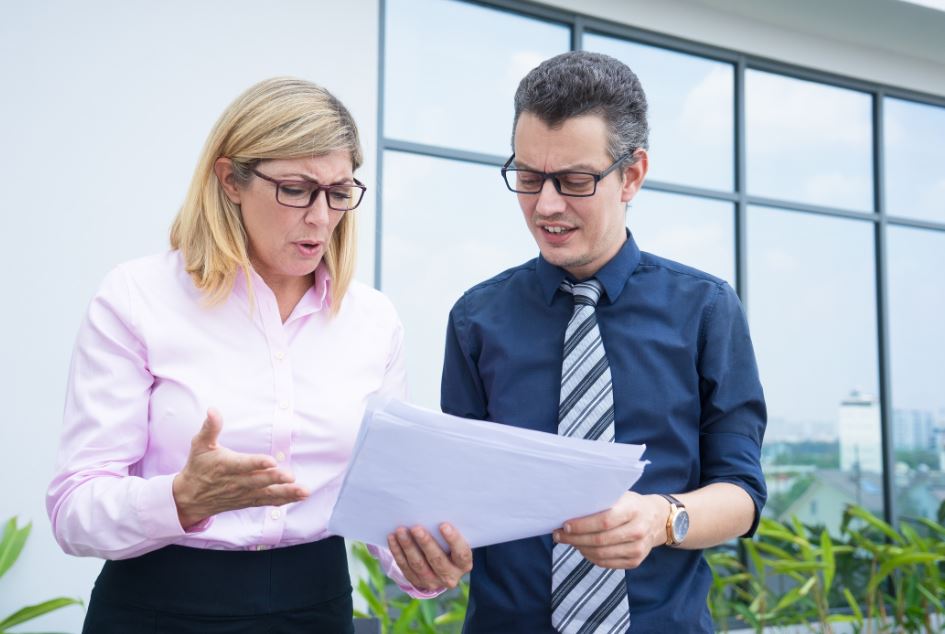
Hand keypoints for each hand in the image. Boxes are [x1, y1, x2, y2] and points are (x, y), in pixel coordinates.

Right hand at [172, 408, 308, 528]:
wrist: (190, 497)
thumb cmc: (198, 466)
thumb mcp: (200, 445)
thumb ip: (210, 428)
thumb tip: (213, 410)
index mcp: (226, 465)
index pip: (243, 464)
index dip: (257, 463)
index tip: (271, 461)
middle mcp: (236, 482)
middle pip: (258, 481)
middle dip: (275, 479)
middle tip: (291, 476)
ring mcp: (243, 493)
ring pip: (266, 494)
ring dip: (286, 493)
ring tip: (303, 491)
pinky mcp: (248, 500)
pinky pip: (267, 501)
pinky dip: (283, 500)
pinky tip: (299, 496)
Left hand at [387, 523, 472, 591]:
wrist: (441, 566)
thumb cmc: (449, 544)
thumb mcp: (455, 540)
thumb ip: (449, 531)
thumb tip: (435, 512)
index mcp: (463, 565)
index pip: (461, 553)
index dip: (453, 540)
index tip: (443, 525)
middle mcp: (450, 577)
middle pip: (437, 560)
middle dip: (425, 543)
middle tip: (416, 528)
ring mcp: (432, 582)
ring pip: (418, 564)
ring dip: (408, 546)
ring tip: (401, 530)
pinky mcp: (416, 582)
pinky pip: (405, 567)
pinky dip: (398, 552)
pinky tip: (392, 538)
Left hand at [552, 492, 668, 568]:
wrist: (658, 519)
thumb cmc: (632, 504)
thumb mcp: (621, 495)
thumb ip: (601, 500)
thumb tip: (571, 508)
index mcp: (633, 510)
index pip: (604, 521)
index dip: (582, 525)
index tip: (565, 525)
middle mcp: (638, 531)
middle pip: (600, 540)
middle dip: (575, 539)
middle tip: (559, 535)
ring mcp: (638, 549)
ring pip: (601, 554)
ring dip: (580, 549)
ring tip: (568, 541)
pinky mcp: (635, 561)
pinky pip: (607, 563)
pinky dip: (591, 557)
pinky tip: (582, 549)